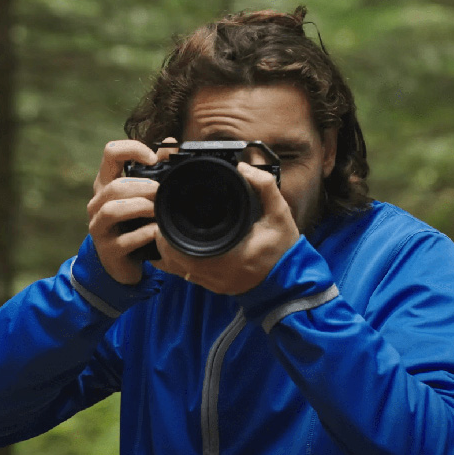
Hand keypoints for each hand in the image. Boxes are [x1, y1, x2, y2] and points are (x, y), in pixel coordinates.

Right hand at [87, 140, 159, 284]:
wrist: (124, 263)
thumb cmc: (135, 223)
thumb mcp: (143, 195)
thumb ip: (156, 169)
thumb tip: (172, 142)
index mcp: (106, 183)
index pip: (111, 152)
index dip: (132, 149)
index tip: (153, 159)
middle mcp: (97, 203)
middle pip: (114, 186)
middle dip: (143, 187)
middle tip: (163, 192)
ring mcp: (99, 227)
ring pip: (112, 210)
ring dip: (140, 207)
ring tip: (158, 211)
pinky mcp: (108, 250)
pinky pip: (124, 240)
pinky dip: (144, 234)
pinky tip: (157, 233)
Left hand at [152, 162, 298, 294]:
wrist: (292, 281)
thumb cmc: (284, 249)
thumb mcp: (280, 214)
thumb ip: (265, 187)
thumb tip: (244, 168)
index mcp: (226, 257)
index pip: (180, 250)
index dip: (165, 234)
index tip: (164, 216)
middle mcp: (214, 274)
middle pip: (170, 260)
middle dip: (162, 239)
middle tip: (162, 219)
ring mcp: (212, 283)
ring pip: (175, 270)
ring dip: (168, 251)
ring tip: (167, 230)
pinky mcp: (213, 286)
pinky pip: (186, 276)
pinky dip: (178, 261)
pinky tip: (178, 247)